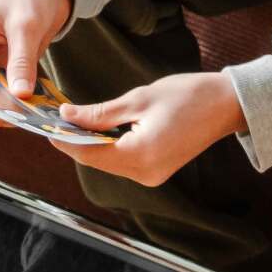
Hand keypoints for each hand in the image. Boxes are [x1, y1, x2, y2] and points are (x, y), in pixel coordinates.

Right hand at [0, 0, 72, 127]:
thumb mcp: (27, 25)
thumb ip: (22, 60)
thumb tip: (19, 95)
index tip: (4, 111)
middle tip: (19, 118)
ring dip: (4, 110)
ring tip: (31, 114)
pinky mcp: (9, 65)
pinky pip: (7, 91)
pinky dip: (19, 102)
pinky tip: (38, 105)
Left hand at [52, 72, 246, 186]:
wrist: (226, 105)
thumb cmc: (188, 96)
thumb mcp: (139, 99)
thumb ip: (100, 113)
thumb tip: (67, 116)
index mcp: (139, 156)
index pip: (88, 153)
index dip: (64, 139)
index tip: (45, 124)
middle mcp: (144, 174)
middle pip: (96, 161)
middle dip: (75, 141)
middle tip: (57, 119)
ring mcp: (152, 176)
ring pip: (108, 163)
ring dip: (91, 144)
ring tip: (75, 121)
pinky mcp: (157, 172)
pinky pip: (124, 162)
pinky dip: (109, 148)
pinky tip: (100, 130)